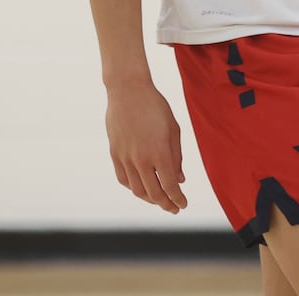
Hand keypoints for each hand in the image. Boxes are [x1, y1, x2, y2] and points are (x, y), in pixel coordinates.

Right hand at [105, 81, 187, 212]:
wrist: (128, 90)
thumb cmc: (155, 107)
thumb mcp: (173, 130)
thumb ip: (176, 157)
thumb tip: (179, 180)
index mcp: (159, 152)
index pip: (170, 186)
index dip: (178, 199)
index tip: (183, 204)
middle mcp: (141, 159)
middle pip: (154, 193)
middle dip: (166, 204)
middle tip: (174, 208)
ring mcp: (125, 157)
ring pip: (137, 190)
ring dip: (150, 199)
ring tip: (159, 199)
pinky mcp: (114, 154)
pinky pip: (123, 179)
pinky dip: (133, 188)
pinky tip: (141, 187)